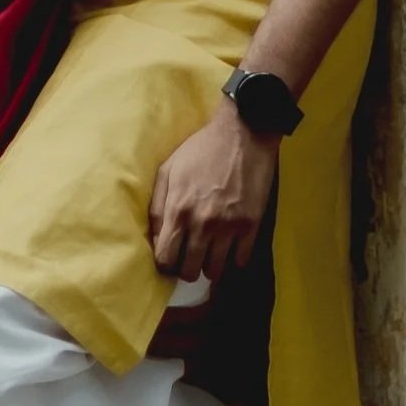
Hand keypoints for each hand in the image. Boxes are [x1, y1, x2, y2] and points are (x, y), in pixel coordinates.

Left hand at [148, 103, 276, 281]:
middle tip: (190, 256)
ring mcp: (229, 228)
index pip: (165, 259)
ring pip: (215, 270)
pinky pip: (241, 261)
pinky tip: (230, 248)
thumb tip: (154, 238)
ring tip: (210, 253)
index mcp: (178, 211)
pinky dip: (234, 259)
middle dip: (187, 268)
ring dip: (210, 265)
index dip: (164, 264)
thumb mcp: (168, 170)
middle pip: (190, 271)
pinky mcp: (252, 226)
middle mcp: (202, 224)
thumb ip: (157, 206)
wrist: (243, 134)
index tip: (169, 259)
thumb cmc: (201, 150)